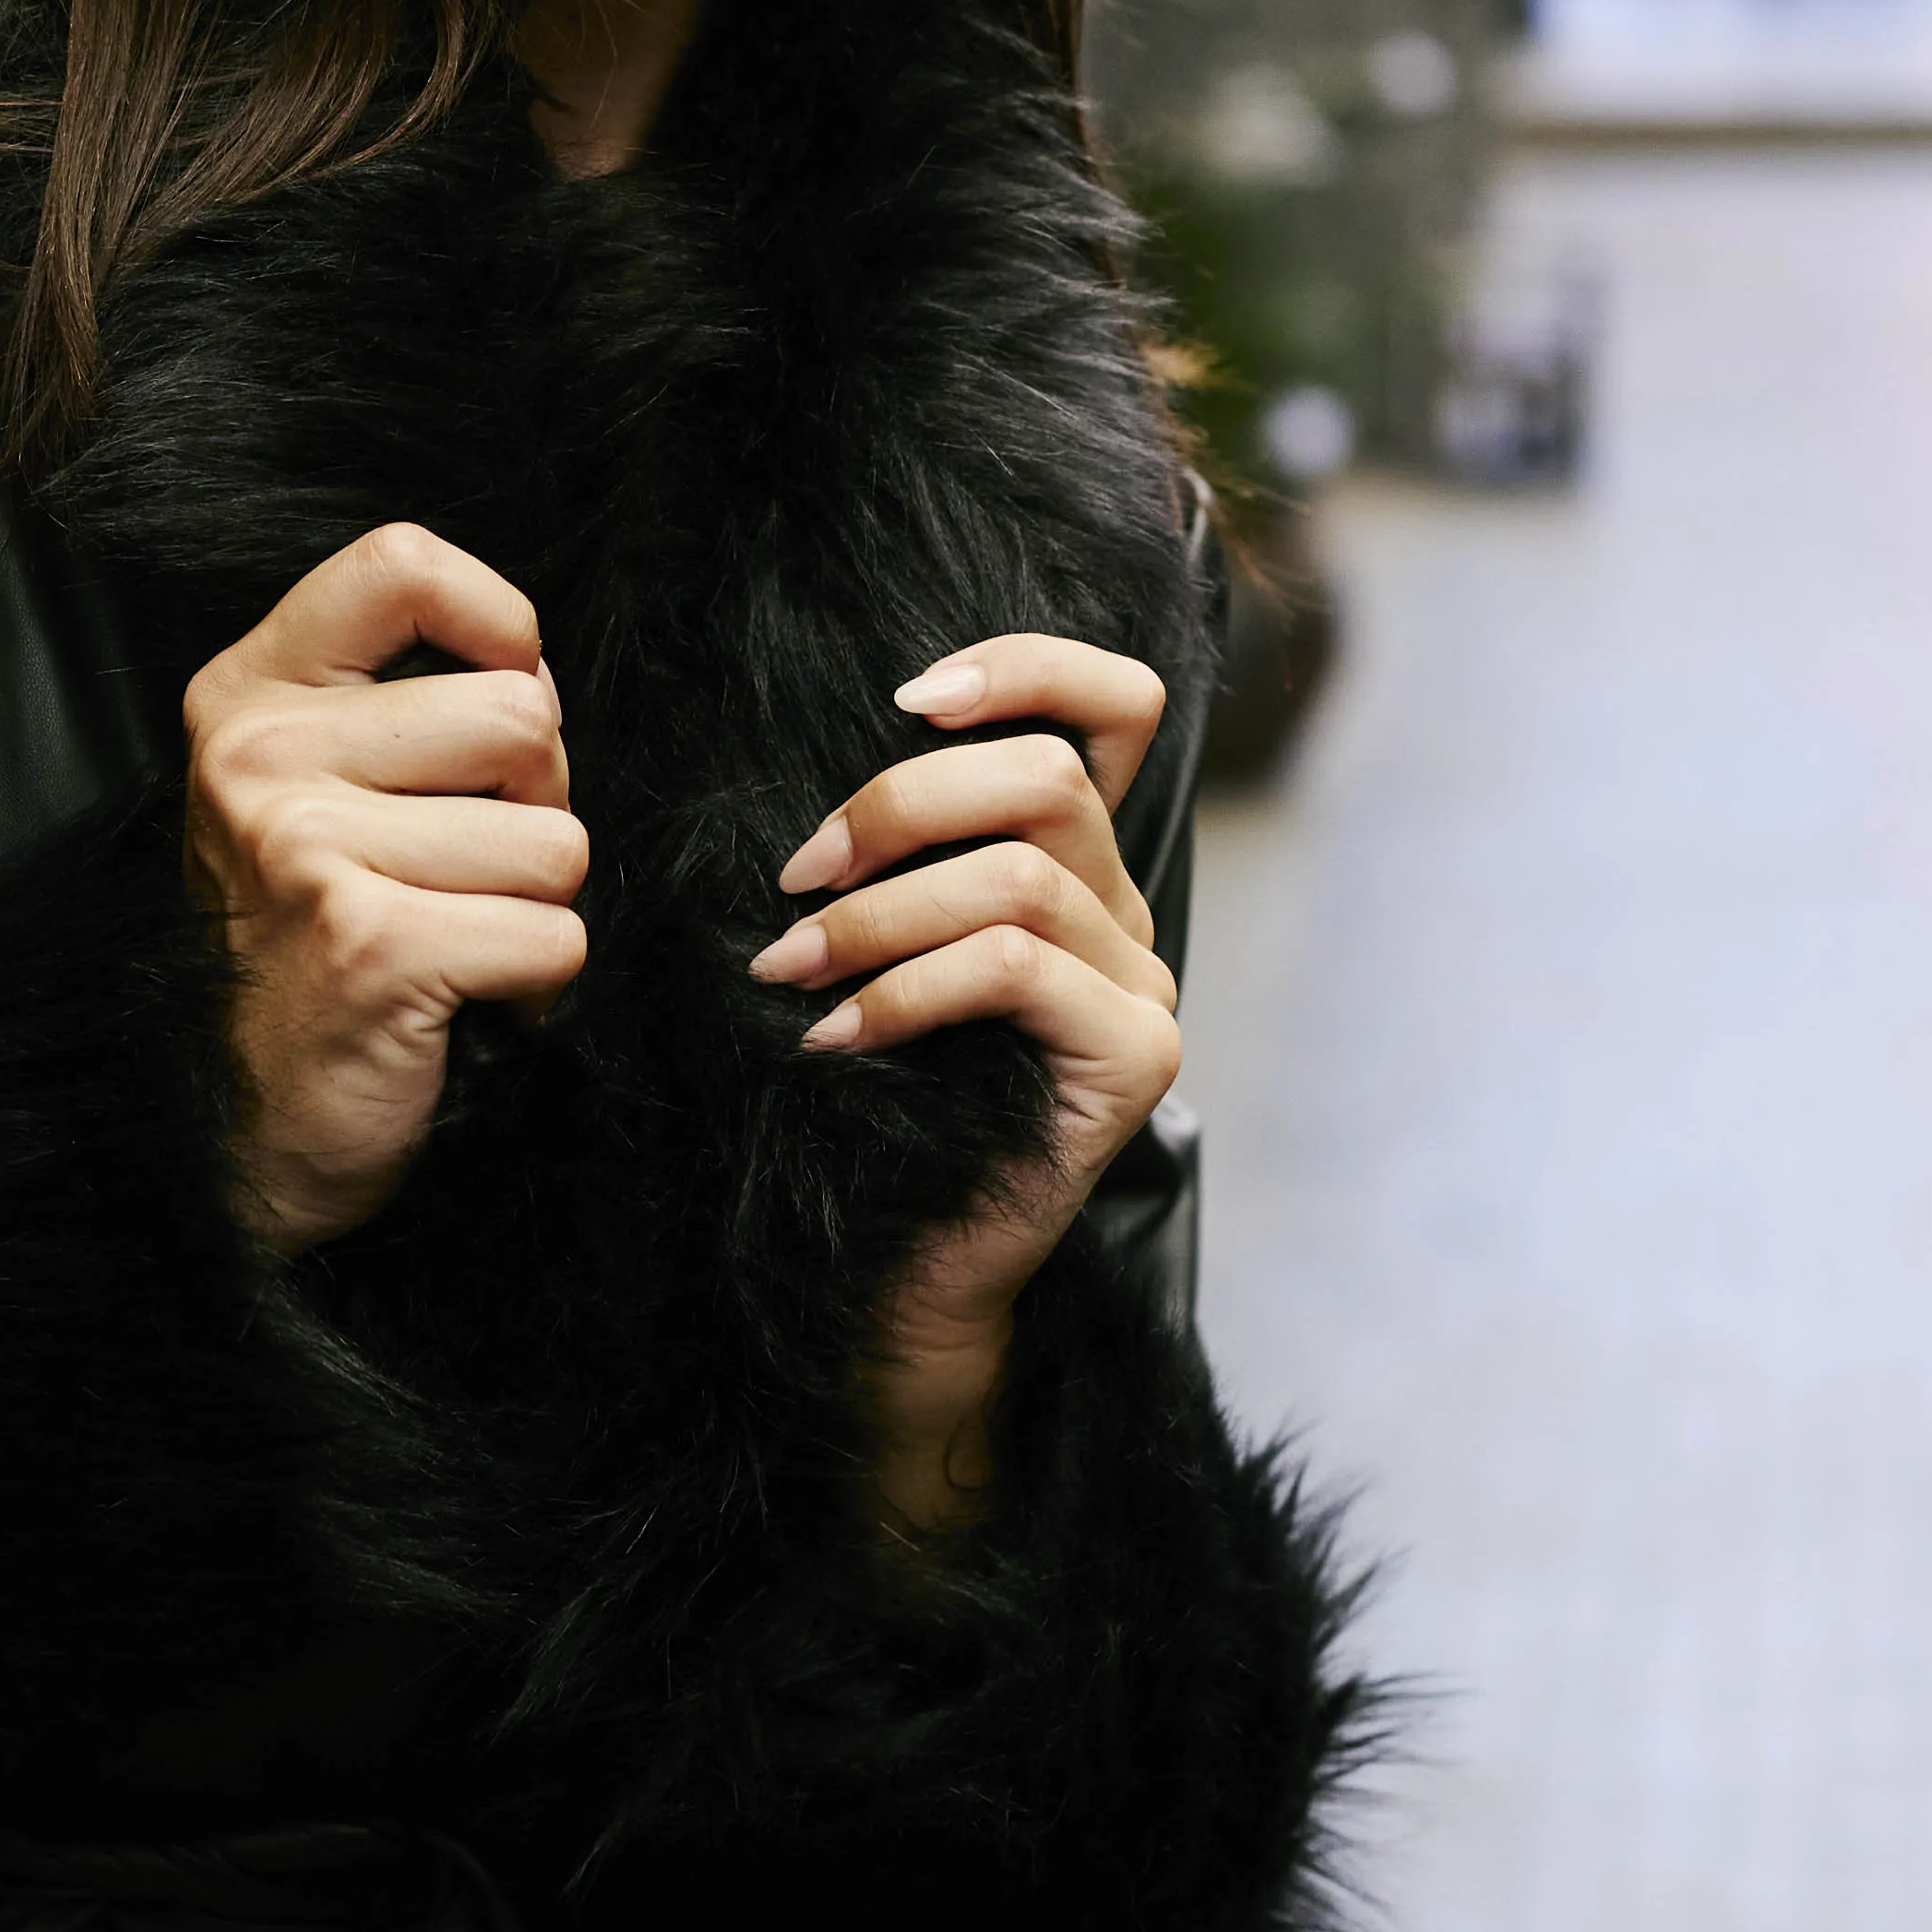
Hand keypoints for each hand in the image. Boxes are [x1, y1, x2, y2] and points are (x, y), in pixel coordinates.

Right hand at [184, 526, 587, 1250]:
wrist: (244, 1131)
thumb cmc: (313, 944)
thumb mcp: (319, 786)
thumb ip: (402, 704)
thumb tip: (530, 668)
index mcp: (247, 695)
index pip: (396, 564)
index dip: (496, 620)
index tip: (502, 680)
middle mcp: (259, 758)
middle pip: (520, 713)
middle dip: (535, 799)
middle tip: (464, 868)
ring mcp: (305, 850)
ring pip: (553, 836)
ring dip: (533, 905)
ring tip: (452, 938)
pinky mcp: (370, 946)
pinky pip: (554, 934)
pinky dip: (538, 983)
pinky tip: (461, 999)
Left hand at [747, 633, 1180, 1535]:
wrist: (894, 1264)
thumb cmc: (861, 1094)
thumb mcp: (866, 938)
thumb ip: (880, 847)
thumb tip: (797, 764)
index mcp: (1071, 862)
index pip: (1117, 706)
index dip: (1026, 667)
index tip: (905, 695)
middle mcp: (1124, 914)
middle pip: (1048, 779)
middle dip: (898, 804)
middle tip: (794, 878)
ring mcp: (1144, 989)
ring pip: (1023, 879)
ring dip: (879, 915)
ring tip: (788, 966)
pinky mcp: (1135, 1061)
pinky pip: (1017, 970)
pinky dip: (909, 989)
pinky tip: (836, 1033)